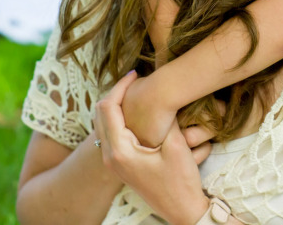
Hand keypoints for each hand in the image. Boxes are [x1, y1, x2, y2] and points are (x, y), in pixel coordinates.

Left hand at [95, 71, 212, 224]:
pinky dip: (118, 117)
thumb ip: (164, 117)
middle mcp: (110, 157)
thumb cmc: (181, 181)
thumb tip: (160, 93)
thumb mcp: (176, 145)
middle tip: (137, 79)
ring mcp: (113, 162)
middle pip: (100, 112)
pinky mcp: (120, 165)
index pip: (109, 107)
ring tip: (137, 91)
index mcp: (120, 151)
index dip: (121, 85)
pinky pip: (109, 133)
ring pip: (102, 122)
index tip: (137, 73)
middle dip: (116, 92)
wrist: (182, 210)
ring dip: (116, 104)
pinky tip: (137, 111)